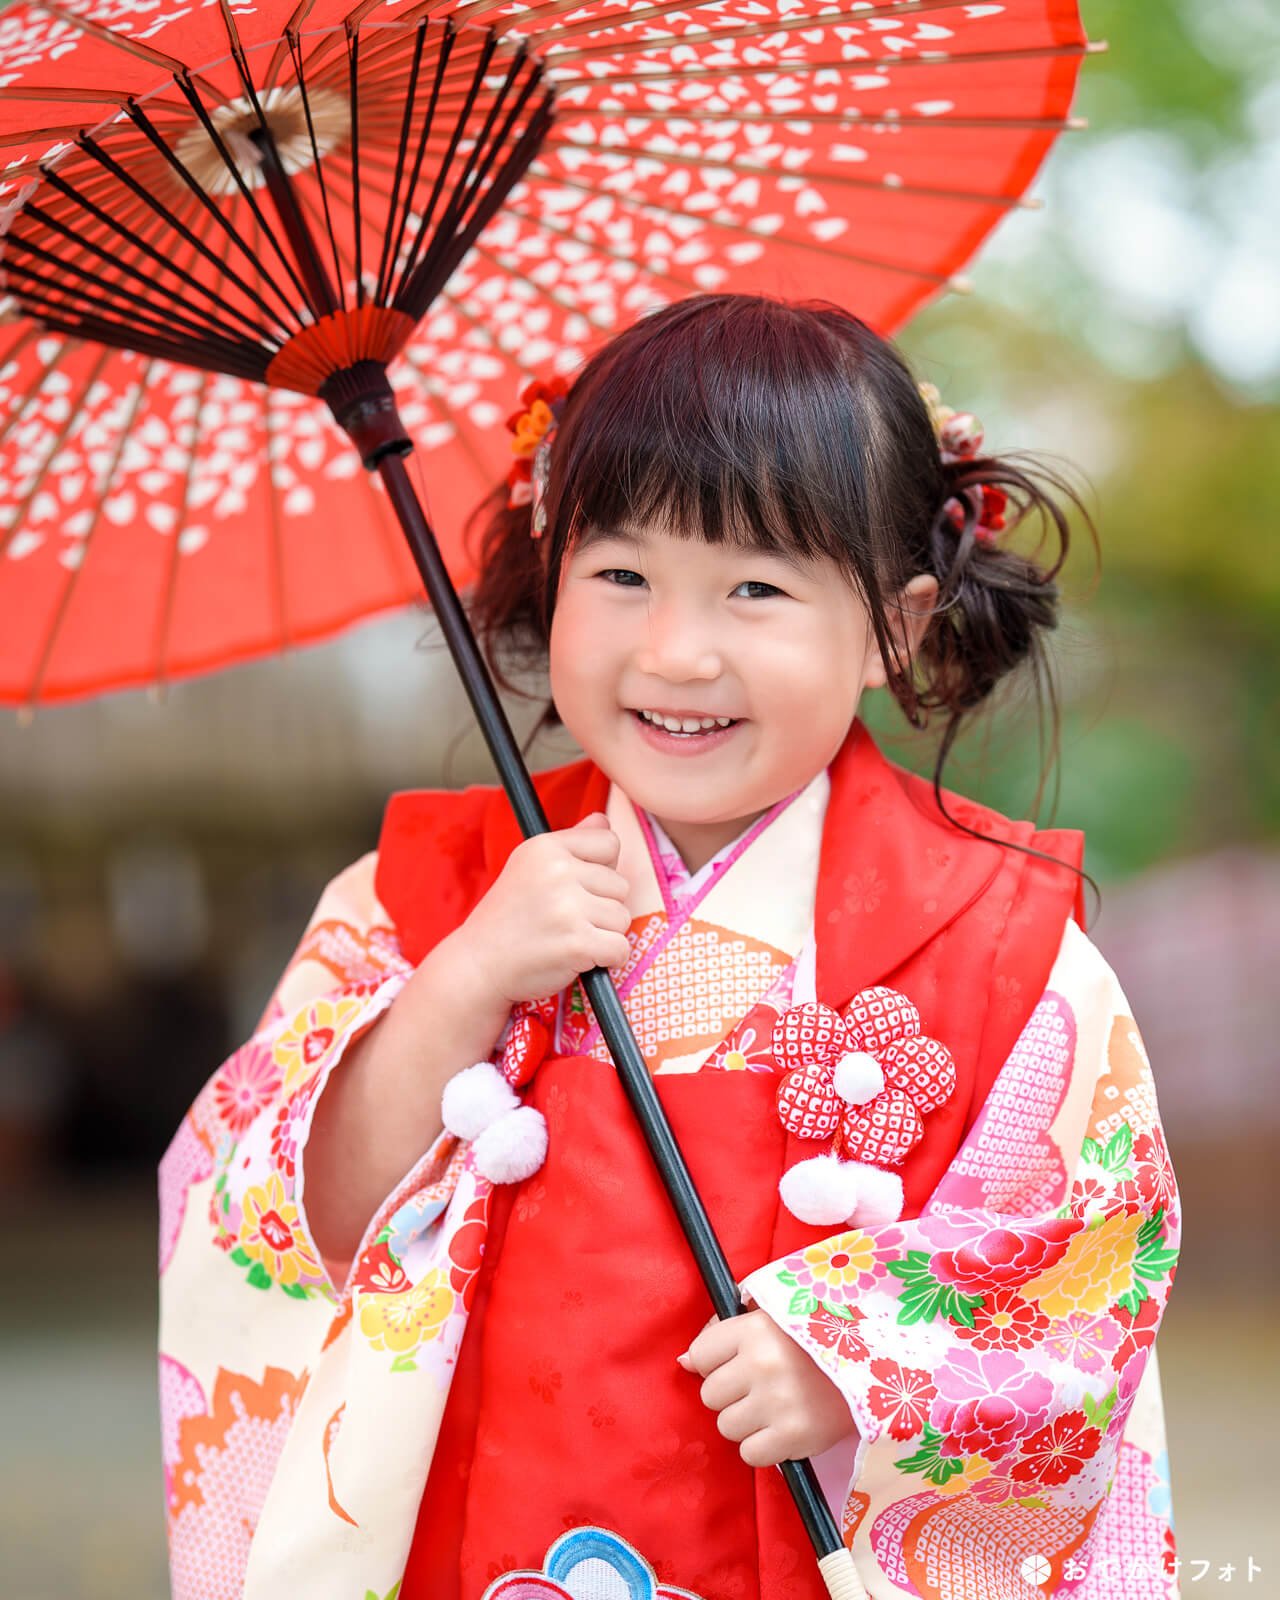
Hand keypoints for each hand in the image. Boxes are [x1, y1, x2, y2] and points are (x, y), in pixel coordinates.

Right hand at [452, 813, 631, 1008]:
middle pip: (620, 885)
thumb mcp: (531, 866)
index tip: (576, 888)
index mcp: (546, 846)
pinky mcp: (578, 943)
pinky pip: (621, 949)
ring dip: (603, 934)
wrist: (478, 963)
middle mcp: (558, 871)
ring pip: (622, 918)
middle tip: (563, 920)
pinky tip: (579, 958)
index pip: (609, 843)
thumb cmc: (509, 916)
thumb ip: (571, 843)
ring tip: (566, 937)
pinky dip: (607, 960)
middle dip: (601, 907)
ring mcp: (568, 908)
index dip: (601, 869)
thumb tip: (604, 819)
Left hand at [678, 1310, 858, 1467]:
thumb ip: (724, 1330)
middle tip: (759, 1388)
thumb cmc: (813, 1342)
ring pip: (727, 1426)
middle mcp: (761, 1364)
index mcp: (754, 1329)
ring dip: (745, 1422)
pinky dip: (763, 1447)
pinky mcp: (793, 1438)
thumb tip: (685, 1362)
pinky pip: (750, 1454)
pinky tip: (782, 1429)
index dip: (715, 1362)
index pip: (700, 1354)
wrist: (872, 1371)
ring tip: (773, 1408)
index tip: (738, 1363)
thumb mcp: (771, 1317)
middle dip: (730, 1394)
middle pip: (710, 1395)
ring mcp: (777, 1403)